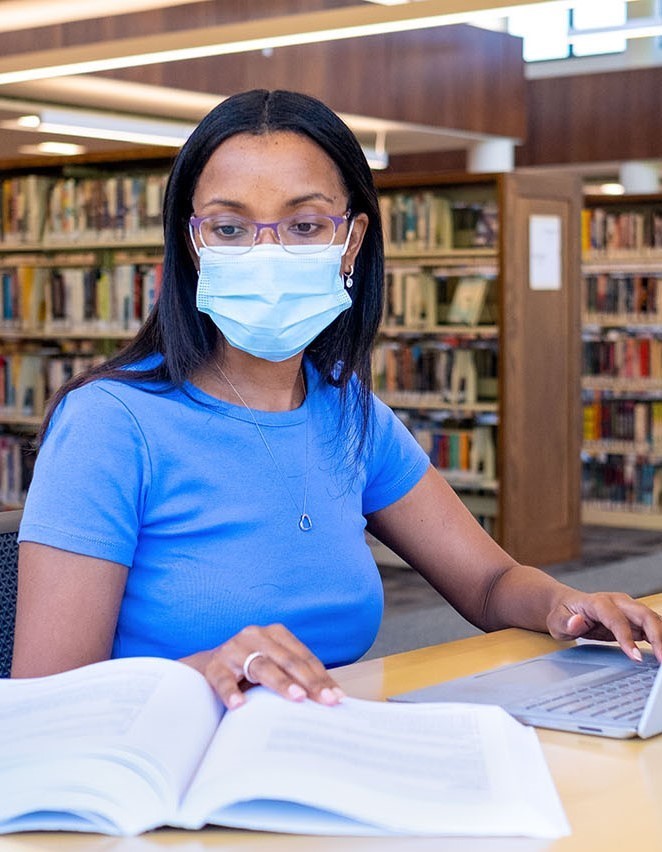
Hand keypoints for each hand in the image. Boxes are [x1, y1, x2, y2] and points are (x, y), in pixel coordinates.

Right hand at [181, 623, 344, 709]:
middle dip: (310, 682)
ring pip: (261, 666)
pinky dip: (231, 692)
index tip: (337, 697)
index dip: (322, 677)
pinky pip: (224, 679)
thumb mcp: (274, 667)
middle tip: (325, 700)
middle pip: (288, 660)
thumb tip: (329, 701)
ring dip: (281, 683)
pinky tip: (239, 705)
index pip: (304, 657)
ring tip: (296, 697)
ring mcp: (234, 649)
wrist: (206, 667)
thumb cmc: (249, 670)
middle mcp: (256, 636)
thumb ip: (295, 677)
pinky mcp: (214, 666)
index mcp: (276, 634)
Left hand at [546, 591, 661, 662]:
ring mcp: (628, 609)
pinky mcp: (634, 619)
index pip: (616, 618)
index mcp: (598, 602)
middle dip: (657, 636)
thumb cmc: (562, 614)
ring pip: (652, 619)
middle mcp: (617, 602)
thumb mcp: (555, 621)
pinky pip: (652, 627)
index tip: (635, 657)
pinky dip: (660, 638)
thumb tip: (577, 621)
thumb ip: (565, 622)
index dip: (627, 637)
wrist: (567, 605)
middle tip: (661, 659)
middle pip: (643, 614)